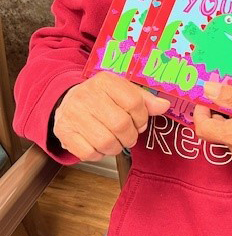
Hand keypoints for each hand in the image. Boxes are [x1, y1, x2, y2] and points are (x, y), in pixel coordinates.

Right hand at [53, 72, 169, 160]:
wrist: (68, 101)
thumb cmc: (101, 98)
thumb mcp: (123, 91)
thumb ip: (144, 100)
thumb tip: (164, 106)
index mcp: (105, 81)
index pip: (134, 102)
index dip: (142, 118)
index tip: (140, 122)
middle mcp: (87, 95)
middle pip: (121, 124)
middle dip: (130, 136)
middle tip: (129, 135)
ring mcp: (73, 114)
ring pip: (106, 142)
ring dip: (116, 147)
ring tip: (114, 140)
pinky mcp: (64, 132)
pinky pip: (88, 153)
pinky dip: (98, 154)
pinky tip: (99, 145)